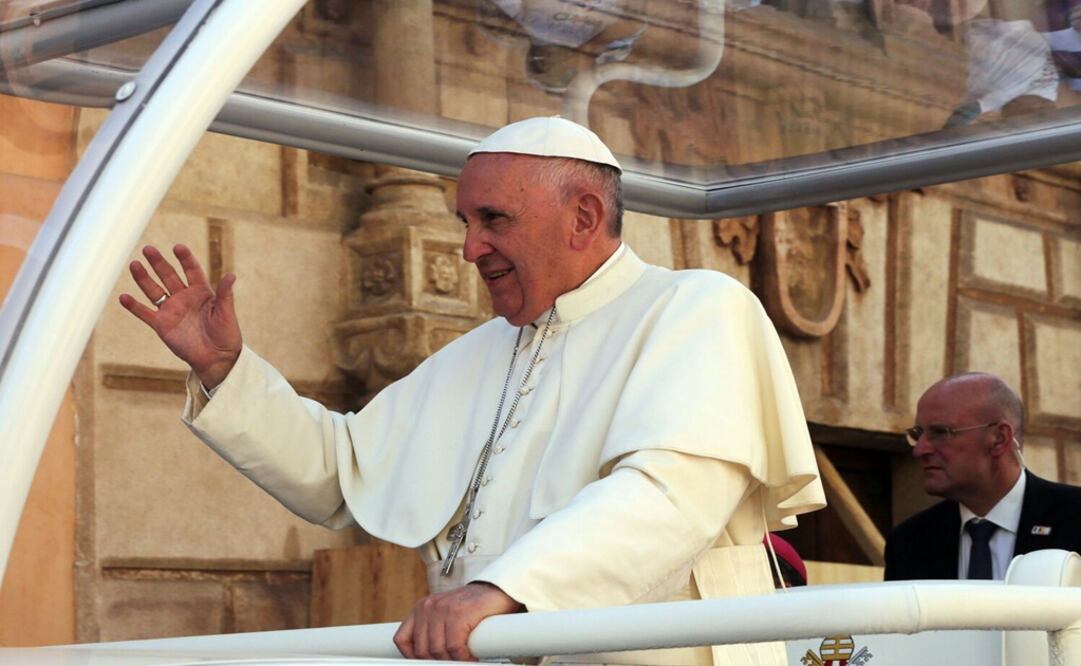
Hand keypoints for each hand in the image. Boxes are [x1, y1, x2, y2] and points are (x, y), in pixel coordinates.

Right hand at [119, 244, 241, 387]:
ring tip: (134, 265)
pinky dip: (134, 306)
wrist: (217, 358)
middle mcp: (184, 297)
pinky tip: (124, 297)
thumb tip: (231, 275)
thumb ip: (225, 294)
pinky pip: (145, 313)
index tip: (178, 247)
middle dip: (158, 263)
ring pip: (154, 290)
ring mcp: (171, 310)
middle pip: (169, 275)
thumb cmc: (226, 334)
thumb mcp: (227, 313)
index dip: (185, 259)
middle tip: (148, 249)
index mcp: (201, 292)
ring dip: (143, 278)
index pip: (192, 270)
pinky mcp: (162, 325)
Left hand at [393, 582, 522, 660]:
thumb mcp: (445, 616)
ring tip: (463, 659)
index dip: (412, 656)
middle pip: (421, 650)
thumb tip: (428, 657)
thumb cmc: (474, 608)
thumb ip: (433, 631)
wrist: (497, 591)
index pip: (402, 639)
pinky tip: (471, 657)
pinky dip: (463, 658)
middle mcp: (428, 607)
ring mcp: (442, 609)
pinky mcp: (457, 613)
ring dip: (451, 661)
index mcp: (421, 608)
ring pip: (437, 651)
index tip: (426, 662)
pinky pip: (453, 647)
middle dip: (437, 661)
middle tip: (452, 661)